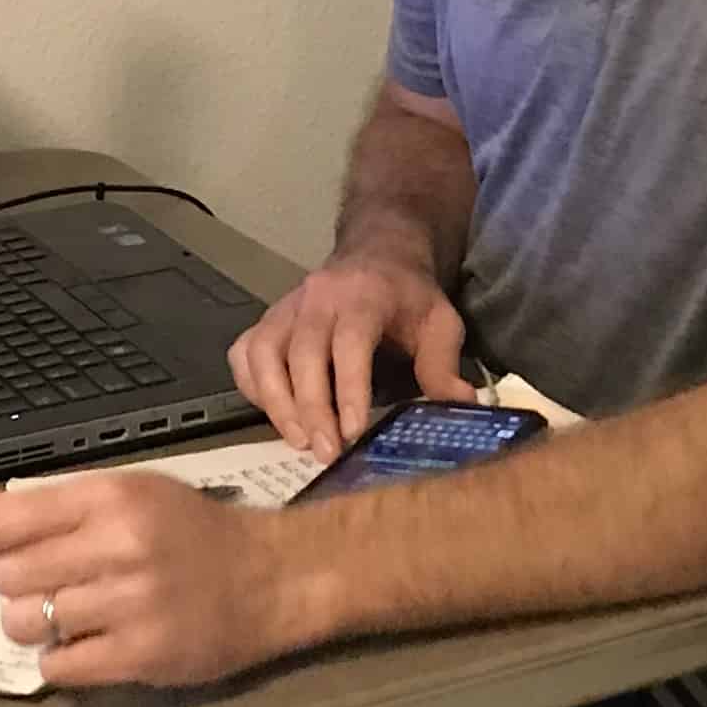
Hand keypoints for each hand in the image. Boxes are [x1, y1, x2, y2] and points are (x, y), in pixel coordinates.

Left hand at [0, 473, 314, 688]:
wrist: (274, 578)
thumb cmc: (192, 532)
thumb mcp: (123, 496)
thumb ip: (44, 503)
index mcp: (109, 497)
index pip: (0, 522)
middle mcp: (119, 546)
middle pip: (7, 576)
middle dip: (13, 585)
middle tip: (44, 585)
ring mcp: (132, 605)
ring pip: (26, 623)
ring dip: (34, 624)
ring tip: (65, 617)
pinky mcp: (144, 656)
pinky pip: (59, 667)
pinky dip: (60, 660)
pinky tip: (86, 645)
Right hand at [229, 250, 469, 458]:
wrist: (377, 253)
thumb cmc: (408, 295)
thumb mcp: (440, 321)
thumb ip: (444, 364)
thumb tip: (460, 404)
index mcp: (364, 296)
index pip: (349, 342)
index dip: (347, 388)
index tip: (352, 432)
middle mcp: (317, 299)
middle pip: (301, 353)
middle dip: (310, 408)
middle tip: (325, 453)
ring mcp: (286, 308)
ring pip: (263, 353)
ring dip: (276, 402)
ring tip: (298, 441)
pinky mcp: (267, 320)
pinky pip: (245, 353)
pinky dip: (252, 387)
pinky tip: (275, 415)